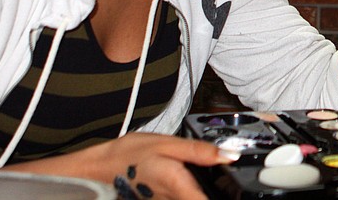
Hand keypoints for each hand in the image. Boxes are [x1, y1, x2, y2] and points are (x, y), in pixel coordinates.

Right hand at [5, 133, 235, 199]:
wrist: (98, 169)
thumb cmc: (130, 154)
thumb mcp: (167, 143)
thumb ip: (199, 152)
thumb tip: (229, 155)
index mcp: (179, 186)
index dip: (228, 196)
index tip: (238, 192)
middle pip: (201, 199)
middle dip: (219, 192)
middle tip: (230, 183)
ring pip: (193, 199)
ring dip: (205, 190)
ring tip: (218, 182)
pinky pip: (183, 199)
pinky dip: (192, 192)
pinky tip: (194, 182)